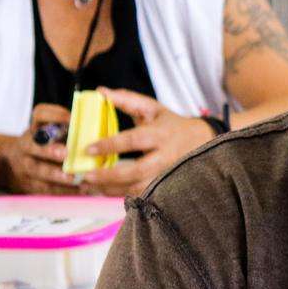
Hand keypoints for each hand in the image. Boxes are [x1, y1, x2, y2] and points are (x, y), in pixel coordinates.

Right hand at [0, 104, 80, 193]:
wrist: (13, 165)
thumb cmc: (43, 145)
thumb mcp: (49, 130)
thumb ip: (65, 126)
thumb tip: (91, 123)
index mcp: (34, 127)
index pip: (40, 114)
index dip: (54, 115)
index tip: (69, 119)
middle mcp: (26, 145)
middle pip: (33, 146)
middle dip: (49, 151)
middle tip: (66, 153)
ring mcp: (26, 166)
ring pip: (39, 171)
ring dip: (58, 175)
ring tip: (74, 178)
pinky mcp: (30, 185)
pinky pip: (46, 189)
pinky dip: (63, 190)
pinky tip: (78, 190)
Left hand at [73, 88, 216, 196]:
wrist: (202, 143)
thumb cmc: (172, 125)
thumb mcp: (153, 109)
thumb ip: (127, 100)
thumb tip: (101, 92)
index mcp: (160, 134)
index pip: (133, 140)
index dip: (110, 145)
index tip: (88, 148)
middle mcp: (164, 157)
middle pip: (135, 171)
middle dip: (108, 175)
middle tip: (85, 175)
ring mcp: (166, 176)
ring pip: (137, 188)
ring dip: (111, 189)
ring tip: (88, 186)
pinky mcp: (166, 189)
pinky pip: (141, 197)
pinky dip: (120, 195)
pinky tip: (103, 191)